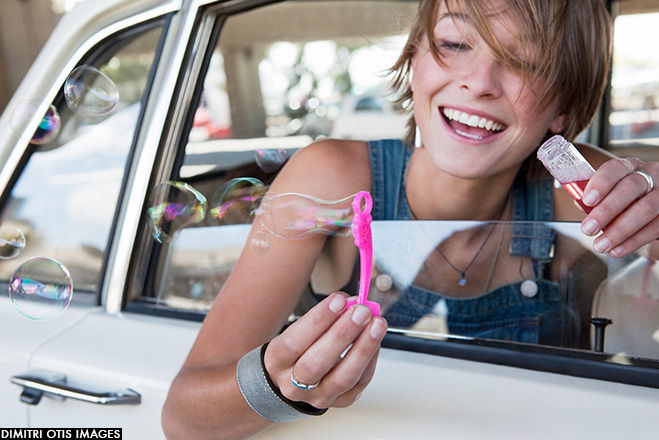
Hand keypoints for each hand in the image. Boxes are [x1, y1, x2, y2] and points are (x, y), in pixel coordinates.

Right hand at [263, 292, 387, 408]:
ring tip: (377, 324)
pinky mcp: (339, 403)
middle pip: (317, 363)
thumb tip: (350, 302)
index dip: (318, 320)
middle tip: (361, 311)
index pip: (294, 342)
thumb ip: (321, 317)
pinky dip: (370, 360)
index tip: (339, 300)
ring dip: (363, 348)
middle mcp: (293, 385)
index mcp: (276, 362)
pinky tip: (375, 341)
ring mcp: (317, 397)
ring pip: (342, 378)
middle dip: (343, 334)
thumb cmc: (296, 350)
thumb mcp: (296, 331)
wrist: (292, 381)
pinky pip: (359, 385)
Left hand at [580, 157, 658, 256]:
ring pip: (646, 208)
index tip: (587, 200)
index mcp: (630, 167)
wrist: (655, 211)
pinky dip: (635, 241)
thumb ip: (596, 198)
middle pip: (630, 188)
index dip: (601, 183)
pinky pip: (656, 227)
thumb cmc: (627, 201)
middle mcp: (651, 175)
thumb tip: (579, 203)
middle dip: (606, 210)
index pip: (615, 168)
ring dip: (620, 230)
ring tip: (601, 245)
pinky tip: (618, 250)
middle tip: (587, 229)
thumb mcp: (611, 194)